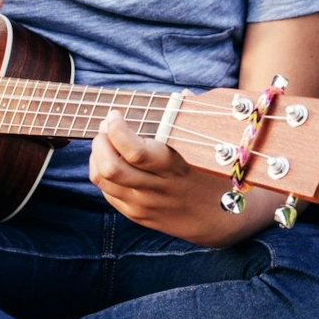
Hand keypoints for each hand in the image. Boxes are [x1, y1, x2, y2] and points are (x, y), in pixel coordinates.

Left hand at [90, 110, 257, 245]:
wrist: (220, 221)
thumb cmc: (214, 175)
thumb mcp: (210, 150)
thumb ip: (194, 121)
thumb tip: (183, 97)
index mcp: (175, 168)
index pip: (135, 152)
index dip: (117, 130)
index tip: (115, 115)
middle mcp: (156, 189)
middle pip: (111, 168)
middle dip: (100, 142)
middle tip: (106, 127)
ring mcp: (144, 205)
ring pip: (103, 180)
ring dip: (97, 155)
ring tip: (105, 141)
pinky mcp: (137, 215)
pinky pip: (107, 193)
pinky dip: (102, 172)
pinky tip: (113, 160)